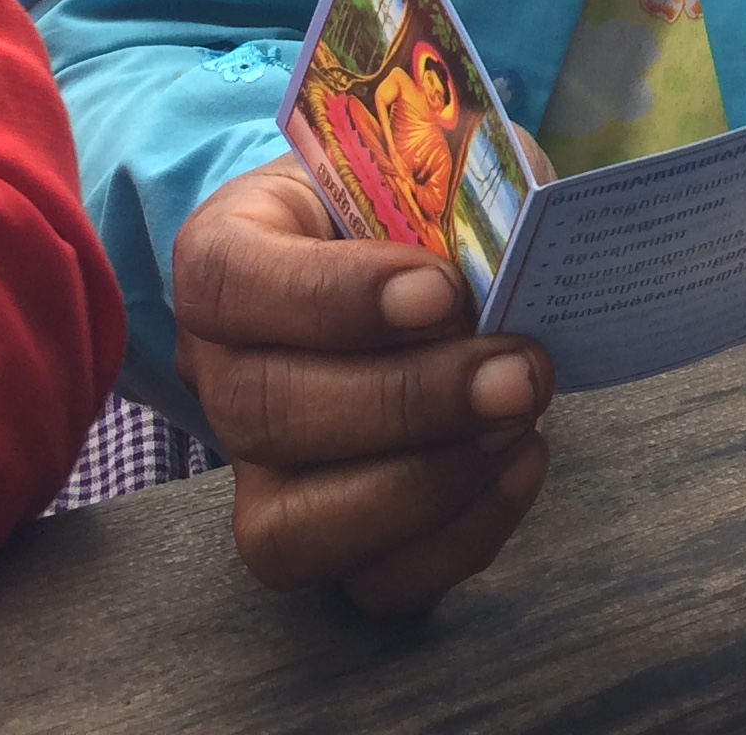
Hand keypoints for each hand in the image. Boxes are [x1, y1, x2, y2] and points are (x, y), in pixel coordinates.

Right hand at [172, 157, 552, 610]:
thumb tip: (525, 238)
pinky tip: (524, 462)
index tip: (440, 292)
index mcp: (227, 252)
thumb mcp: (439, 161)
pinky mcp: (330, 540)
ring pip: (290, 526)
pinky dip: (458, 538)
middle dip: (405, 402)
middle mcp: (220, 370)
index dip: (331, 299)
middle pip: (262, 412)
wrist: (428, 265)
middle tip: (517, 369)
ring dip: (424, 482)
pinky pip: (371, 584)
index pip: (230, 281)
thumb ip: (465, 184)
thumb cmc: (423, 203)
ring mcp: (260, 471)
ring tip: (521, 416)